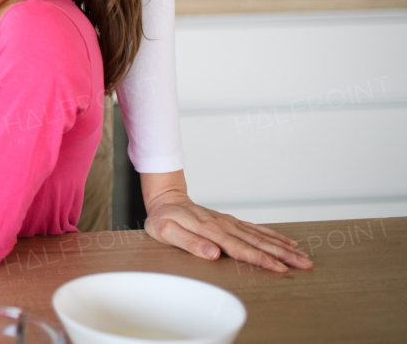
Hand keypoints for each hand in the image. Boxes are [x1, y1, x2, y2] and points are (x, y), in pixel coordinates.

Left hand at [141, 171, 311, 272]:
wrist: (165, 200)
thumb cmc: (163, 219)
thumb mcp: (166, 232)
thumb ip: (189, 243)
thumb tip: (213, 253)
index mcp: (210, 231)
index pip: (240, 249)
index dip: (261, 260)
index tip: (280, 268)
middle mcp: (224, 225)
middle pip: (257, 242)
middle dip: (282, 255)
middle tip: (305, 264)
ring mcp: (229, 222)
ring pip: (261, 236)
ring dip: (283, 246)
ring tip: (303, 256)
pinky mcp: (230, 221)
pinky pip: (255, 229)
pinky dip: (273, 235)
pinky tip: (287, 242)